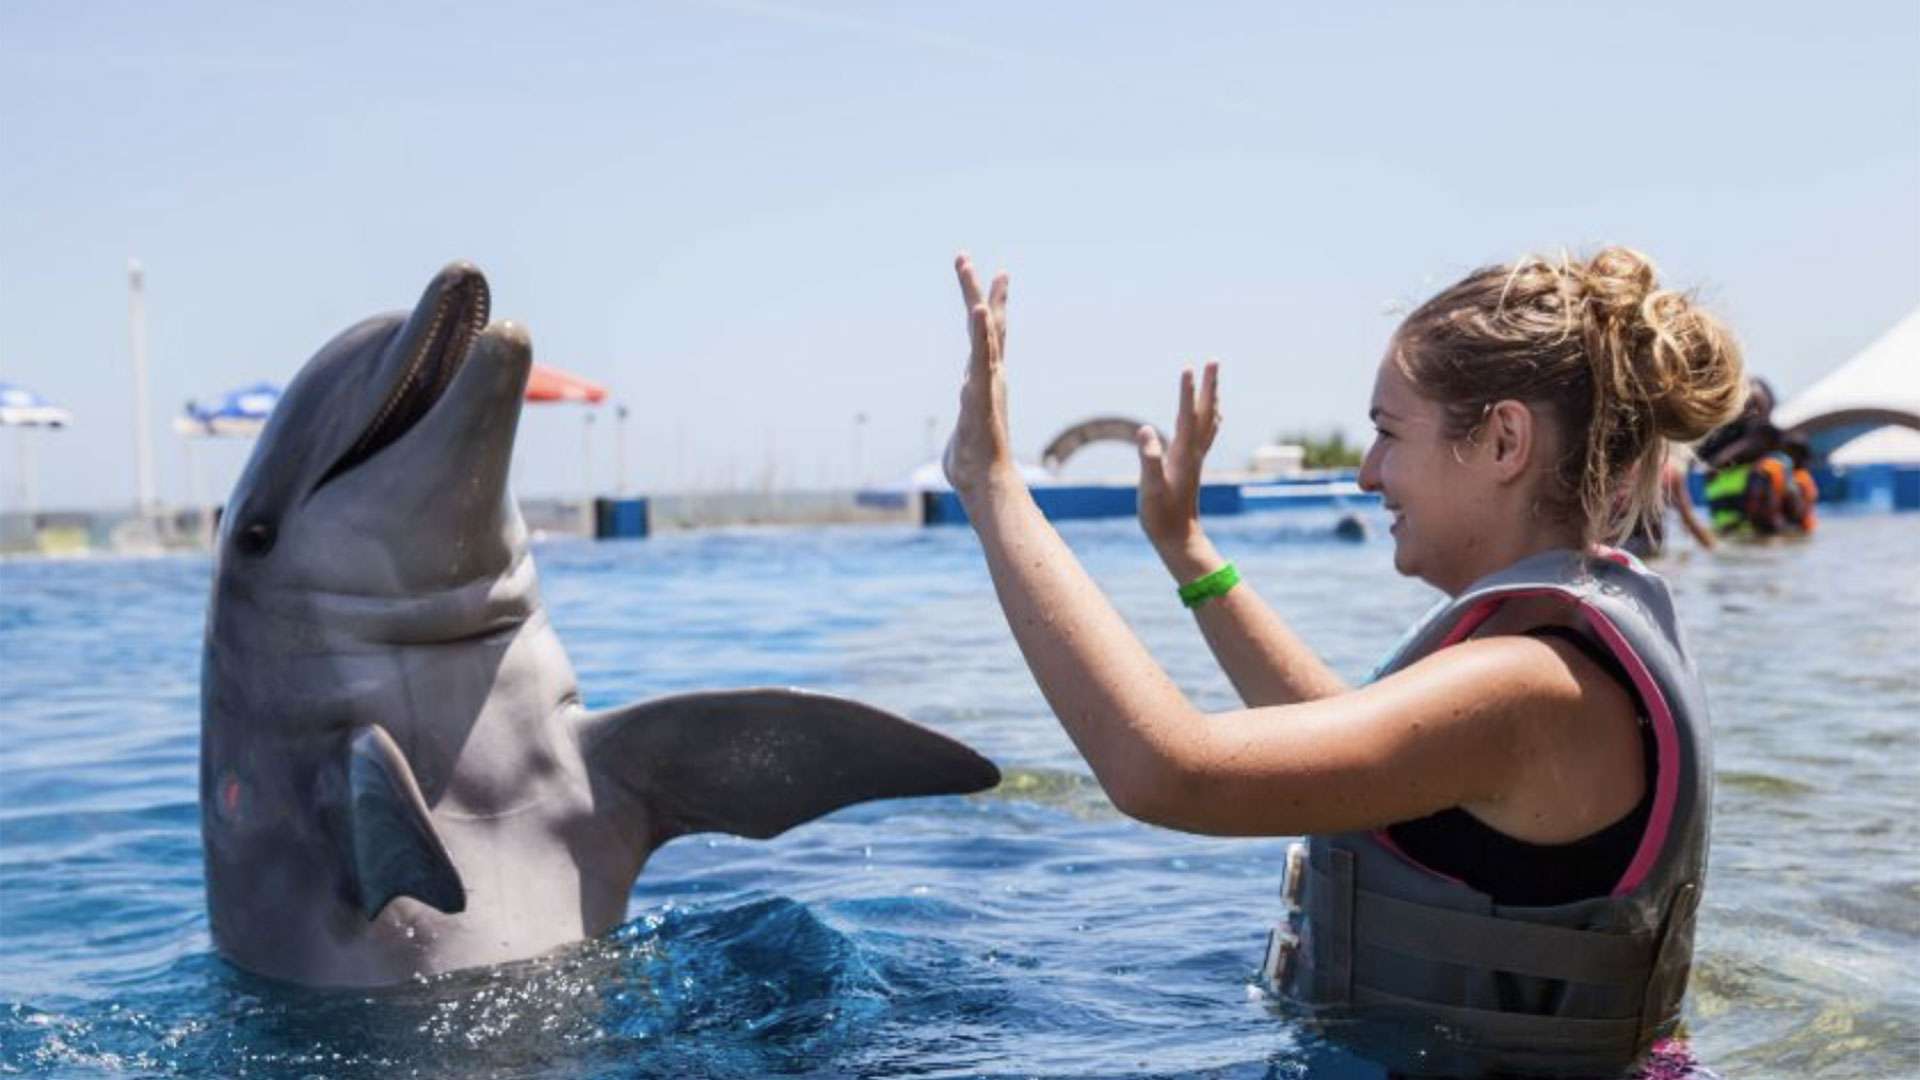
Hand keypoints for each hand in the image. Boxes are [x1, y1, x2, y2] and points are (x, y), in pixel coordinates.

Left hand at [943, 254, 1015, 497]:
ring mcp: (987, 383)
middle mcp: (989, 375)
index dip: (989, 308)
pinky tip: (979, 310)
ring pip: (983, 333)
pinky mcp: (982, 393)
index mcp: (984, 380)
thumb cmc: (973, 463)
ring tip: (968, 270)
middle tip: (963, 258)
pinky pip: (983, 356)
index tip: (992, 280)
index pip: (987, 337)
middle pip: (985, 325)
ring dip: (976, 300)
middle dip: (977, 290)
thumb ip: (966, 428)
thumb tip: (964, 441)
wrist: (985, 481)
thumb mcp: (965, 434)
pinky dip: (982, 332)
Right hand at [1136, 361, 1220, 554]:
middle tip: (1213, 361)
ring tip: (1213, 380)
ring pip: (1209, 422)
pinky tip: (1208, 417)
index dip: (1187, 391)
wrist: (1179, 540)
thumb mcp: (1150, 489)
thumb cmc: (1161, 516)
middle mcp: (1194, 453)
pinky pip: (1204, 434)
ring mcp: (1195, 459)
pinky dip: (1208, 418)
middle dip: (1209, 386)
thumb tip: (1145, 430)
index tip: (1188, 368)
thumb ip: (1149, 459)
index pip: (1187, 416)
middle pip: (1206, 413)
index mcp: (1184, 454)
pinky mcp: (1192, 467)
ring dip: (1211, 399)